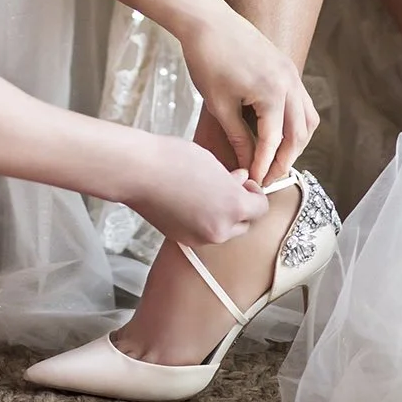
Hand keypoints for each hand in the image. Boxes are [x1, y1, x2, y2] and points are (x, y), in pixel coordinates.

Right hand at [123, 135, 268, 245]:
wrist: (140, 172)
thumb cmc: (174, 160)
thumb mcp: (213, 162)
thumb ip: (231, 178)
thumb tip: (240, 182)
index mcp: (234, 206)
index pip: (261, 208)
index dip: (255, 193)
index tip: (245, 184)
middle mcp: (221, 228)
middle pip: (245, 224)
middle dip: (240, 207)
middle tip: (227, 187)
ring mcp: (201, 238)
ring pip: (223, 231)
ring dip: (221, 216)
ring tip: (205, 194)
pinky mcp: (183, 240)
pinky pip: (203, 234)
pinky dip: (203, 222)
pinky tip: (190, 203)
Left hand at [179, 4, 318, 184]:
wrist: (208, 20)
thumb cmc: (207, 59)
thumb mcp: (219, 104)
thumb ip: (237, 137)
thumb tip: (248, 164)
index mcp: (272, 93)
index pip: (273, 142)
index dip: (264, 166)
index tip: (255, 182)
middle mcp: (289, 83)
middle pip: (298, 134)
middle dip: (285, 160)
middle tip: (268, 178)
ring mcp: (292, 73)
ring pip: (307, 119)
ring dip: (296, 142)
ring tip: (277, 159)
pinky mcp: (287, 66)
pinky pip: (302, 101)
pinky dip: (297, 121)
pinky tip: (281, 131)